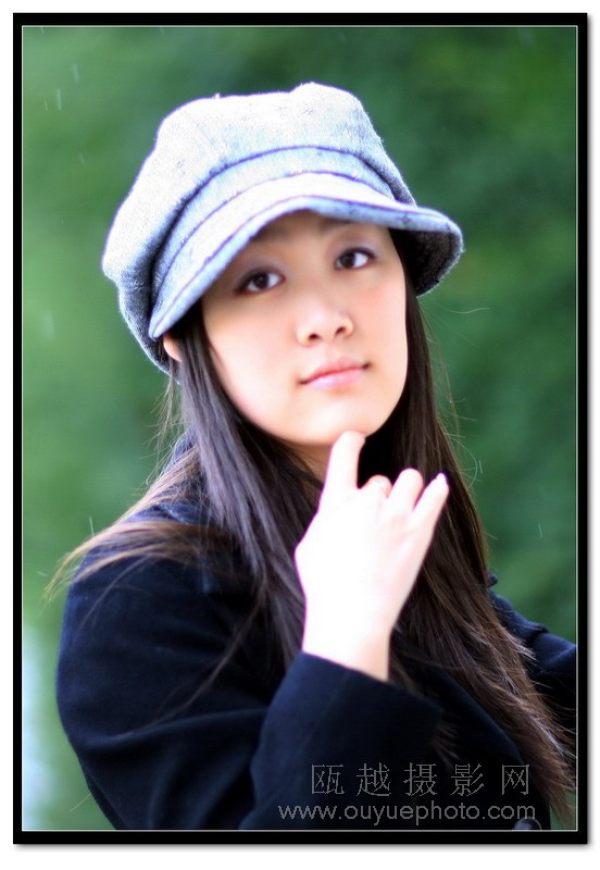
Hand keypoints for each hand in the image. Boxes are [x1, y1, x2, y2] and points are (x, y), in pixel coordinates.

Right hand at [295, 431, 448, 677]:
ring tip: (403, 506)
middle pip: (379, 481)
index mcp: (336, 502)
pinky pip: (435, 497)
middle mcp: (368, 501)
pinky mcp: (420, 532)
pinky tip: (439, 484)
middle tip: (374, 523)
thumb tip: (336, 512)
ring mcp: (397, 515)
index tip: (354, 437)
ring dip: (406, 489)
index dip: (350, 441)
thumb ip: (326, 520)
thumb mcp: (308, 545)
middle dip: (377, 496)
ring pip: (409, 479)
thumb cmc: (323, 586)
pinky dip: (437, 489)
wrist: (352, 615)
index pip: (344, 454)